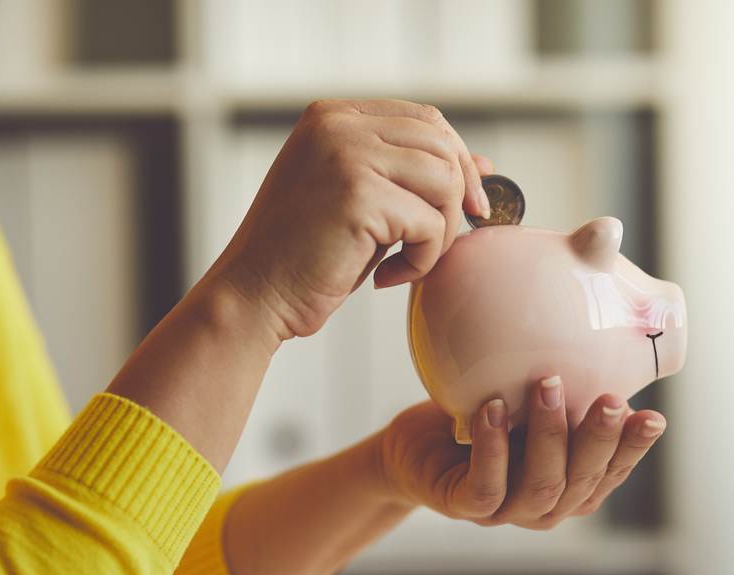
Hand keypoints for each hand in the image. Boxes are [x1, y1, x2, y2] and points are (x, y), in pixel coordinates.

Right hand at [214, 98, 490, 339]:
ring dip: (438, 233)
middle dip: (456, 197)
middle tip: (440, 242)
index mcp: (331, 117)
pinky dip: (421, 260)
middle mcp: (337, 126)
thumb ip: (405, 175)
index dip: (457, 159)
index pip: (423, 118)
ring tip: (406, 262)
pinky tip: (386, 277)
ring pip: (443, 181)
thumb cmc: (299, 259)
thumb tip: (481, 165)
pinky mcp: (358, 196)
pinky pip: (429, 223)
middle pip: (441, 144)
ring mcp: (346, 156)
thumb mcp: (356, 202)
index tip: (466, 204)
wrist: (252, 297)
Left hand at [376, 377, 667, 528]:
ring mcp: (505, 511)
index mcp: (570, 486)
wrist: (414, 449)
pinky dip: (492, 447)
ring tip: (547, 386)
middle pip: (582, 481)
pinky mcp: (464, 506)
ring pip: (541, 485)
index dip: (633, 449)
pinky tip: (493, 409)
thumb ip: (563, 393)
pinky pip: (486, 485)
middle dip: (599, 439)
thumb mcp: (526, 405)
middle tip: (611, 398)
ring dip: (549, 435)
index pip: (611, 472)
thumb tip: (600, 335)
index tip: (654, 417)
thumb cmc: (479, 422)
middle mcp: (545, 506)